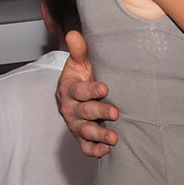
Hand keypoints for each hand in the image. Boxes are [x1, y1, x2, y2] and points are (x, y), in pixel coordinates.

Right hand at [57, 30, 118, 157]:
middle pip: (83, 112)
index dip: (90, 90)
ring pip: (85, 131)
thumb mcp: (80, 61)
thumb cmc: (82, 76)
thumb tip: (73, 34)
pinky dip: (94, 150)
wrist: (81, 93)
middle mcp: (70, 108)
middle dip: (99, 112)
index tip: (105, 88)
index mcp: (68, 89)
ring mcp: (76, 124)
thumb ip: (79, 50)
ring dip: (99, 134)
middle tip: (115, 112)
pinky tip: (106, 150)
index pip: (78, 90)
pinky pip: (85, 146)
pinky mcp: (82, 137)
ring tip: (113, 138)